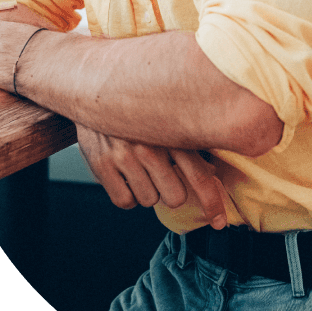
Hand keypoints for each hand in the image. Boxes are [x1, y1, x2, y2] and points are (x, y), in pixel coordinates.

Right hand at [76, 125, 228, 229]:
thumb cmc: (139, 110)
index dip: (212, 203)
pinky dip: (127, 195)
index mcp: (172, 132)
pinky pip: (125, 201)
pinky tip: (125, 175)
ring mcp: (124, 155)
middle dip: (171, 190)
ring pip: (149, 200)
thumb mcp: (169, 118)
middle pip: (175, 196)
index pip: (199, 176)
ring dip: (147, 190)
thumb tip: (214, 172)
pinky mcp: (102, 164)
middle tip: (161, 173)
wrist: (93, 89)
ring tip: (139, 167)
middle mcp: (149, 144)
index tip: (218, 221)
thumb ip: (191, 144)